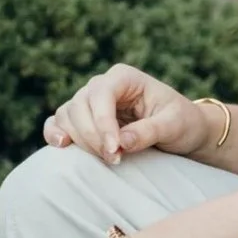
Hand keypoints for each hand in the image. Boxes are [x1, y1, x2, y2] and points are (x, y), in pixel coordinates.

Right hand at [43, 64, 211, 163]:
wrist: (182, 132)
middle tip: (115, 160)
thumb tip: (122, 142)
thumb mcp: (174, 125)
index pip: (102, 95)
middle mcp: (102, 85)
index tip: (115, 150)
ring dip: (80, 140)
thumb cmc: (182, 123)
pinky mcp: (82, 120)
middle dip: (93, 136)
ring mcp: (89, 101)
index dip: (103, 123)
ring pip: (68, 116)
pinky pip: (59, 123)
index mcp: (125, 77)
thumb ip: (149, 131)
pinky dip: (55, 133)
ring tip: (105, 159)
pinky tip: (61, 146)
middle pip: (80, 106)